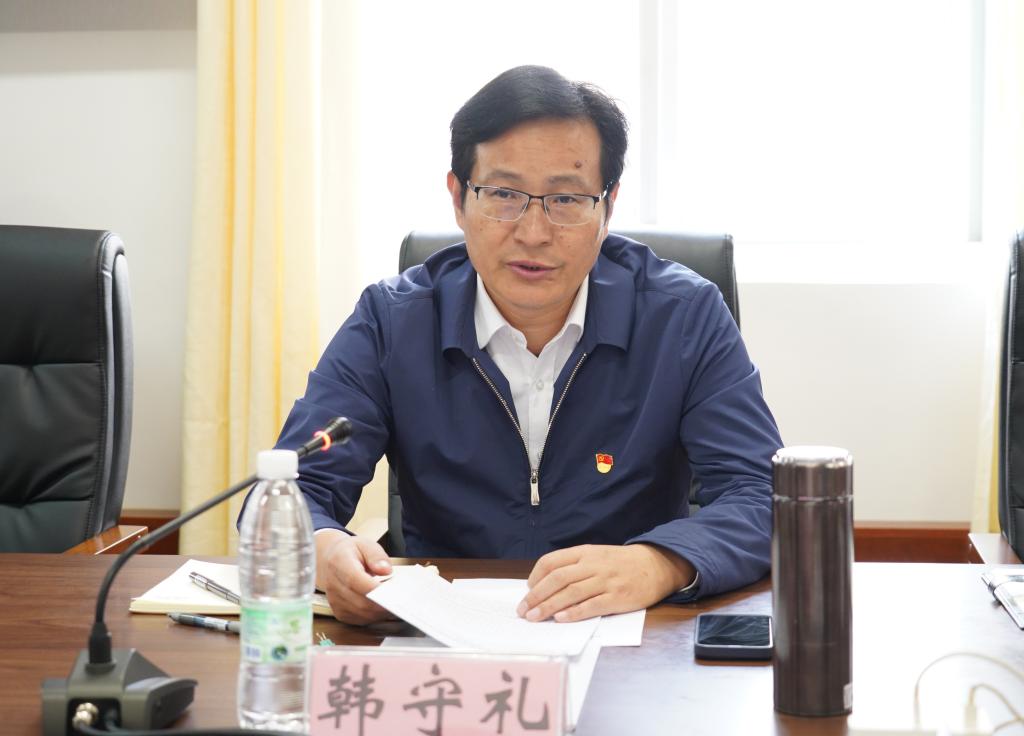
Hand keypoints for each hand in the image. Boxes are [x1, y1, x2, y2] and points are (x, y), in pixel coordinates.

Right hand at [315, 530, 394, 624]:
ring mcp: (335, 601)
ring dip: (381, 611)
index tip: (393, 591)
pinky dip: (375, 615)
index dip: (375, 589)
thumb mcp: (365, 544)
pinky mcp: (340, 613)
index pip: (355, 580)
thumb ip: (376, 556)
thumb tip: (386, 570)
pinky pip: (360, 619)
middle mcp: (333, 585)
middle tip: (401, 599)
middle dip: (383, 603)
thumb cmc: (350, 551)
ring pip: (363, 614)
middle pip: (361, 602)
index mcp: (338, 563)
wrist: (330, 560)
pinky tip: (382, 606)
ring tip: (393, 601)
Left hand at [517, 544, 694, 622]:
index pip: (552, 561)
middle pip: (557, 578)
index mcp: (584, 552)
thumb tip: (545, 585)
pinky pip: (592, 606)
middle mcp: (593, 564)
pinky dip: (574, 613)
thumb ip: (574, 566)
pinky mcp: (618, 598)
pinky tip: (561, 619)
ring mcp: (606, 581)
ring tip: (534, 617)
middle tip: (523, 610)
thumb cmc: (620, 563)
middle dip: (536, 595)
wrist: (655, 565)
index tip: (527, 591)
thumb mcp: (596, 555)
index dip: (536, 577)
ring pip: (571, 593)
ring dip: (549, 606)